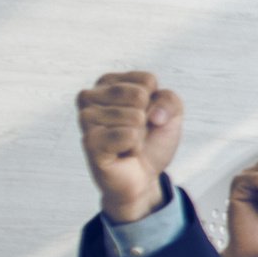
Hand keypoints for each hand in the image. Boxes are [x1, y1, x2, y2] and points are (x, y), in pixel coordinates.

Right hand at [78, 71, 183, 224]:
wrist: (143, 176)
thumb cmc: (150, 140)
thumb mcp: (171, 113)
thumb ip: (169, 100)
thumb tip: (153, 116)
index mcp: (107, 82)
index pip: (147, 80)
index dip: (155, 102)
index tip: (143, 117)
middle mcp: (89, 96)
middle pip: (139, 96)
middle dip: (147, 119)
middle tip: (134, 132)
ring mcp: (85, 118)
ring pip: (134, 116)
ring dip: (139, 135)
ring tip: (126, 143)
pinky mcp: (89, 141)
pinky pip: (128, 135)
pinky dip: (134, 147)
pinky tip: (121, 153)